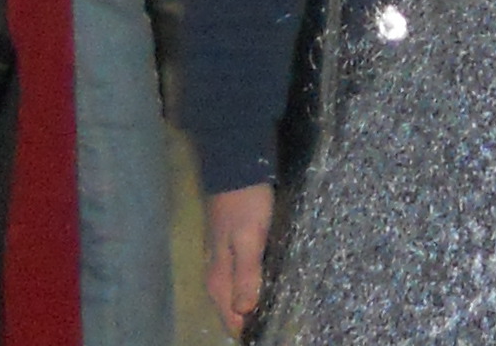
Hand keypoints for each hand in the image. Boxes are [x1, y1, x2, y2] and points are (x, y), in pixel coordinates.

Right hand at [206, 180, 278, 334]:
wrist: (236, 166)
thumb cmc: (245, 203)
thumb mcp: (250, 238)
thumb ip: (246, 275)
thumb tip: (244, 313)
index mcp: (218, 278)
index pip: (231, 319)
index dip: (249, 329)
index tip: (272, 331)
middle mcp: (216, 275)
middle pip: (231, 310)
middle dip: (251, 320)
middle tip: (279, 322)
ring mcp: (222, 261)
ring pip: (235, 295)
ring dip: (252, 304)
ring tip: (277, 310)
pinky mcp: (231, 248)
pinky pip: (240, 279)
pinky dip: (253, 287)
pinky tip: (268, 285)